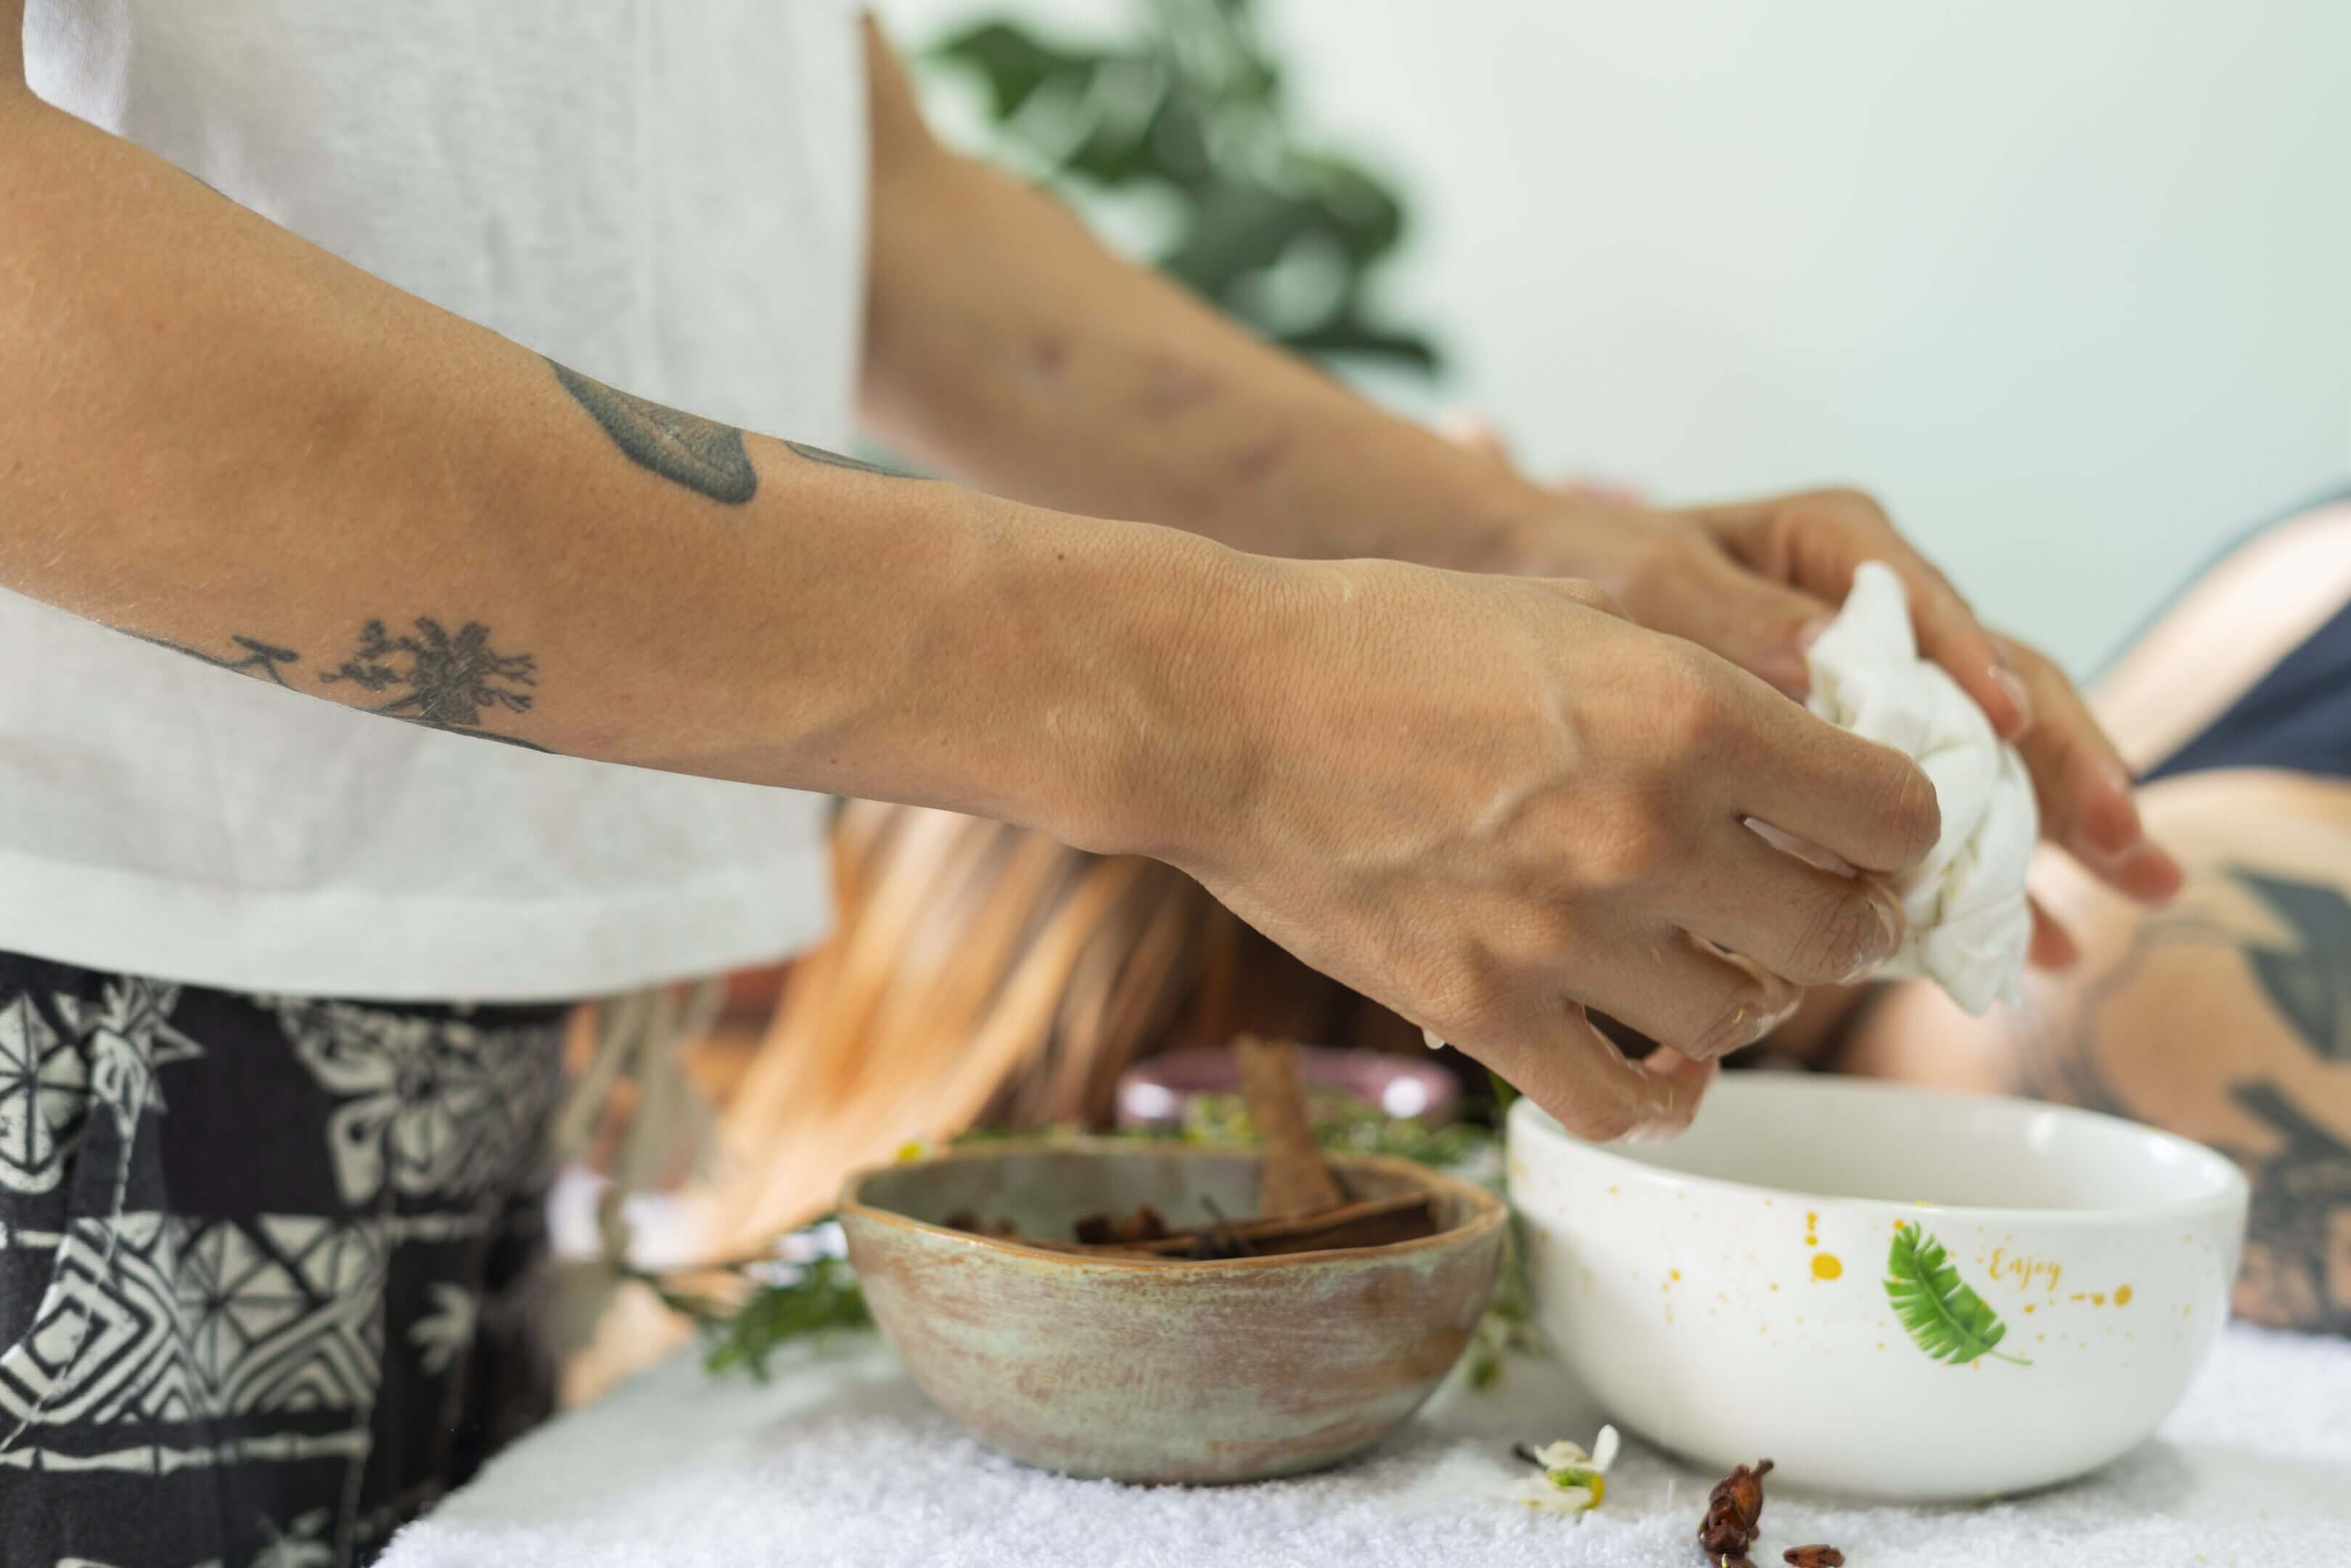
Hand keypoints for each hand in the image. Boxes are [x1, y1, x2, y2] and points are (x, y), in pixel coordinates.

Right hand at [1167, 558, 1939, 1139]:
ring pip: (1742, 1022)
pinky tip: (1655, 1064)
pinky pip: (1623, 1101)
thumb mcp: (1568, 611)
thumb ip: (1694, 681)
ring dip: (1747, 1001)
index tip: (1868, 835)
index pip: (1891, 811)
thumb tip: (1794, 749)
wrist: (1216, 701)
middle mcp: (1646, 829)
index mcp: (1687, 709)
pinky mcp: (1478, 1007)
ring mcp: (1560, 932)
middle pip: (1838, 931)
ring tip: (1712, 969)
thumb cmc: (1380, 636)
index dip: (1897, 829)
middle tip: (1813, 912)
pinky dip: (1660, 1096)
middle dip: (1845, 924)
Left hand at [1519, 487, 2184, 956]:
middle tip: (2124, 839)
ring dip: (2063, 830)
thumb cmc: (1600, 582)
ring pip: (1995, 762)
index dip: (1977, 670)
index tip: (2012, 730)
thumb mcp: (1649, 585)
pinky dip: (1989, 878)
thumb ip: (1732, 620)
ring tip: (2138, 893)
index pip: (1930, 608)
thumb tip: (1819, 655)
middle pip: (1999, 688)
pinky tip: (2048, 948)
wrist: (1543, 613)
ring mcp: (1884, 696)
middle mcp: (1882, 617)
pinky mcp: (1867, 768)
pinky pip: (1942, 820)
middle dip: (2068, 765)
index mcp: (1836, 551)